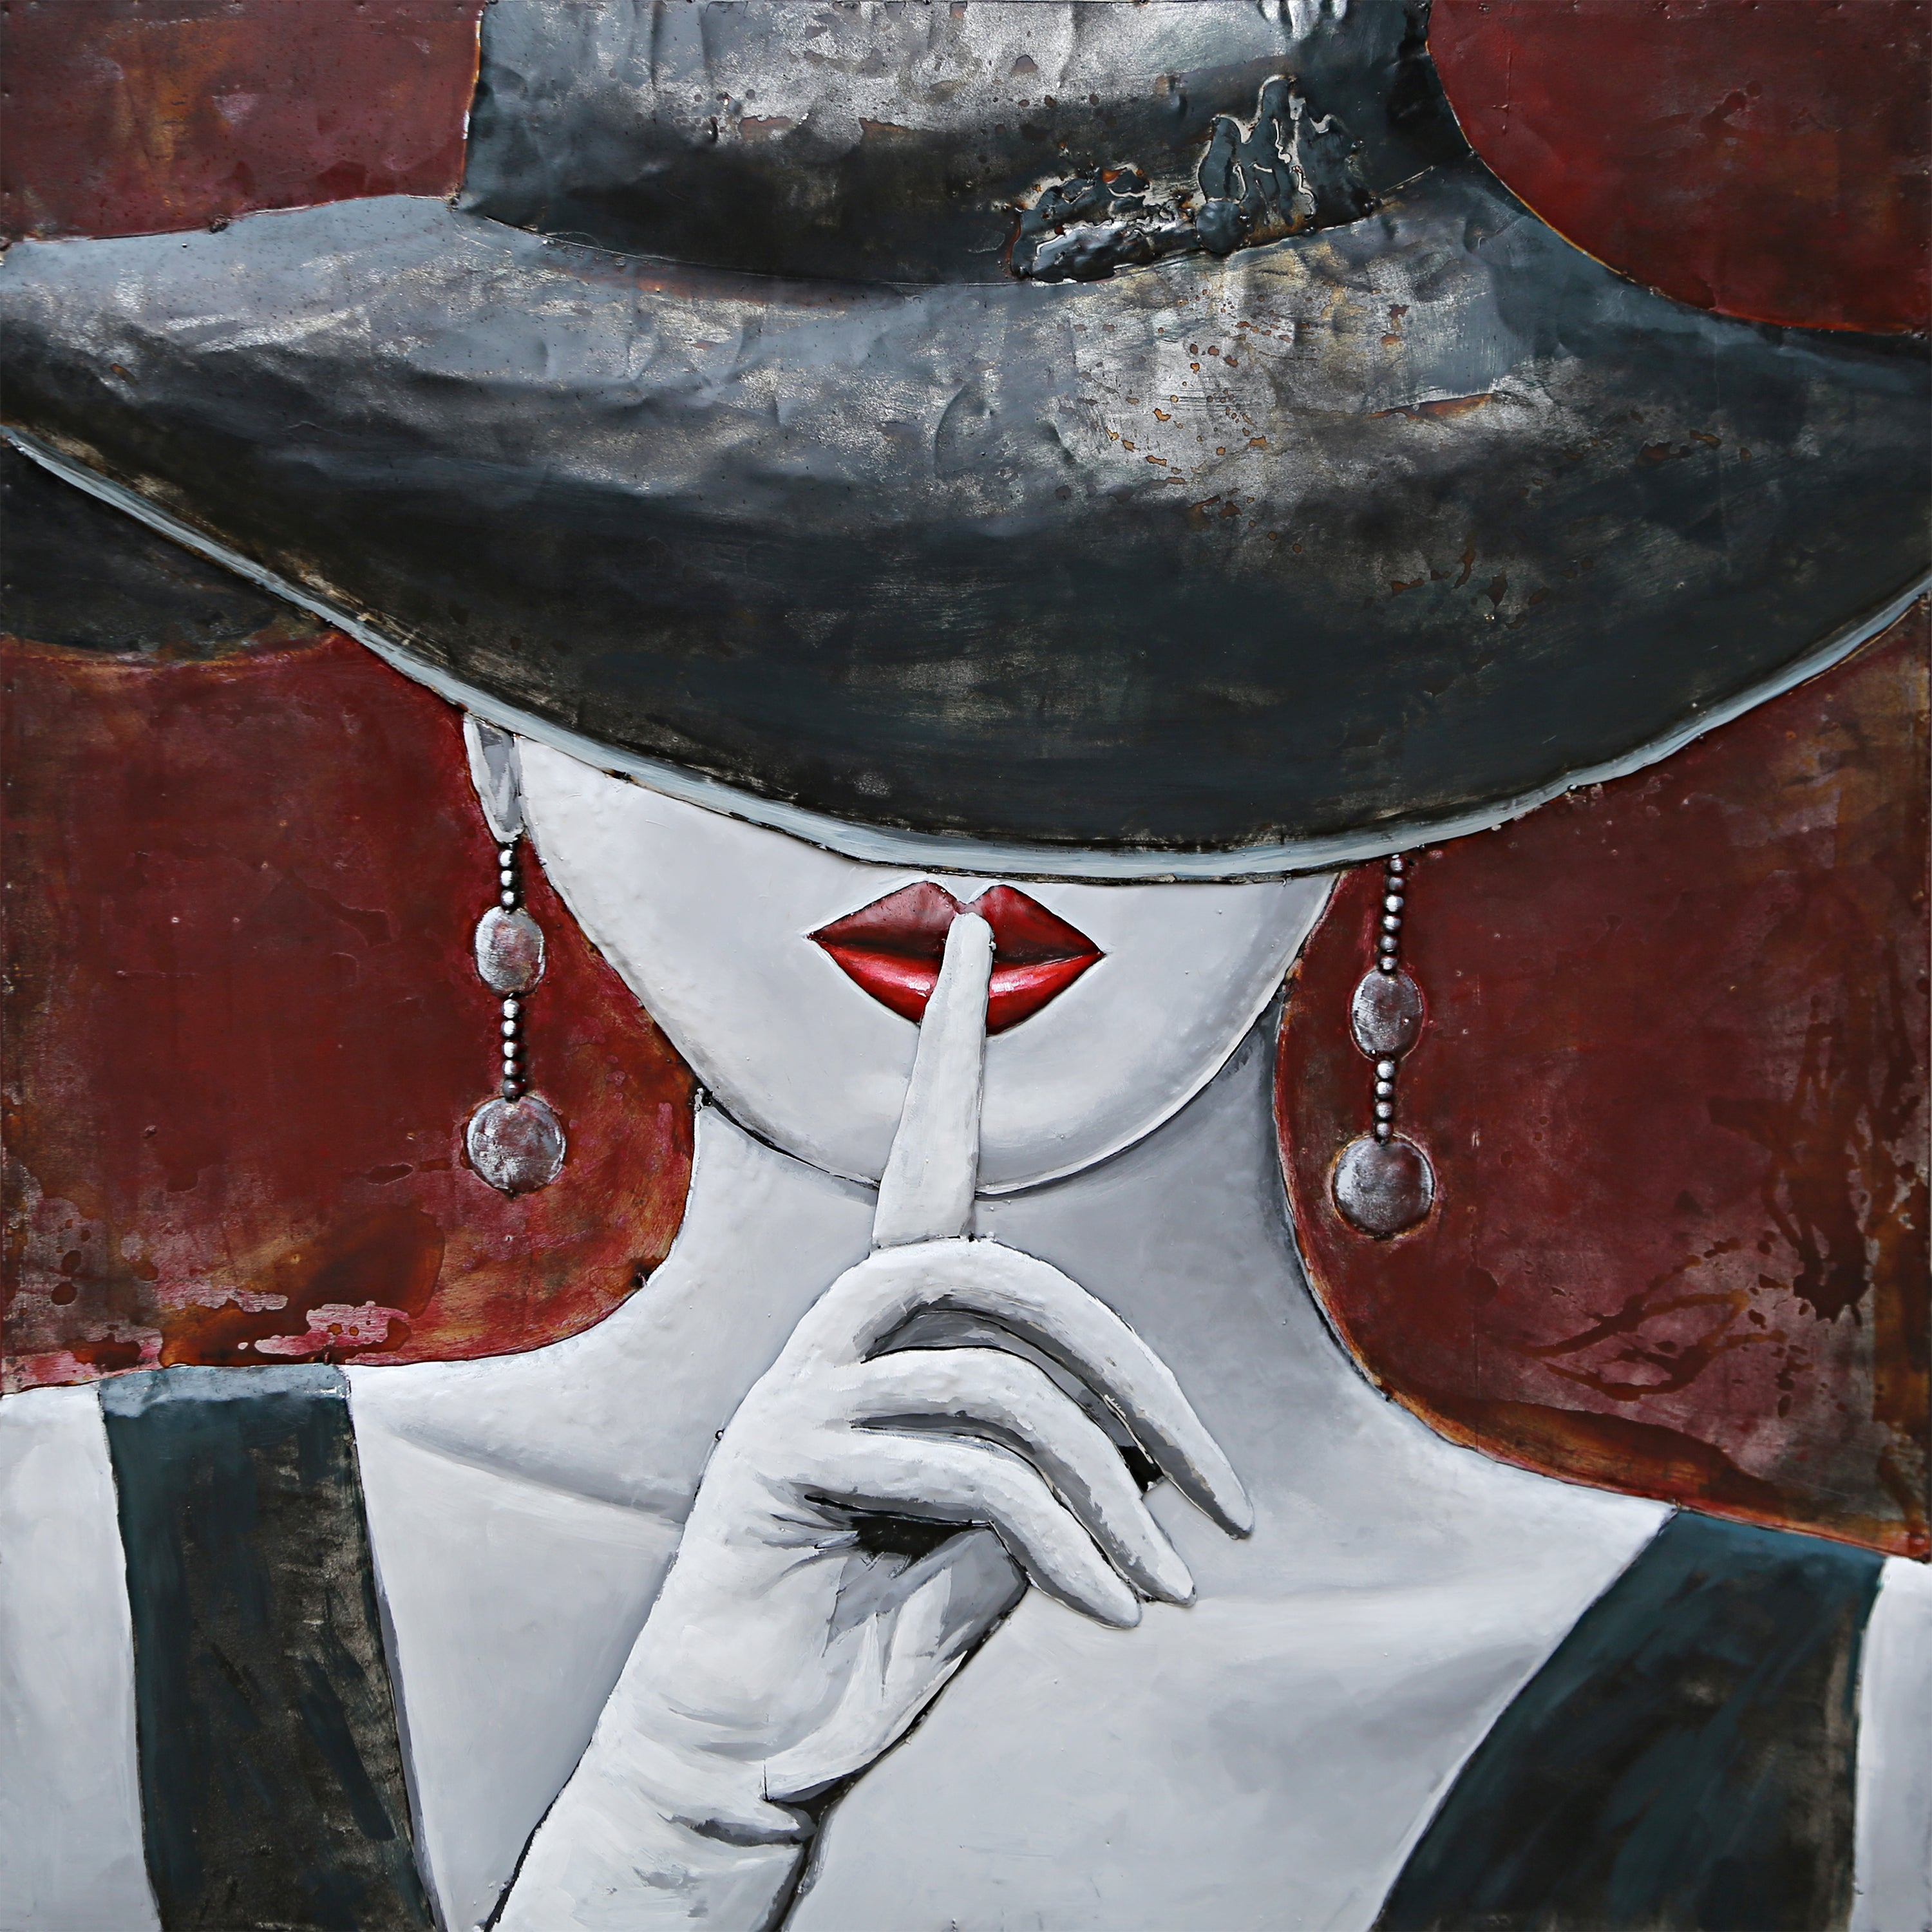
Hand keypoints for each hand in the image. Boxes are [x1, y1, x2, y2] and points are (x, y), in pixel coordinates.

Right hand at [496, 915, 1249, 1925]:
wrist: (759, 1744)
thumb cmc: (881, 1620)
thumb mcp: (1009, 1527)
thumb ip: (1063, 1458)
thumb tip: (1149, 1447)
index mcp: (890, 1326)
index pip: (928, 1162)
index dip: (953, 1050)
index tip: (977, 938)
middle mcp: (834, 1329)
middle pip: (1000, 1273)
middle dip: (1129, 1370)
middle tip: (1221, 1494)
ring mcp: (797, 1387)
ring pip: (1000, 1380)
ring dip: (1110, 1493)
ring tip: (1166, 1589)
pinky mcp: (779, 1459)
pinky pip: (970, 1472)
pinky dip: (1069, 1547)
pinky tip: (1111, 1613)